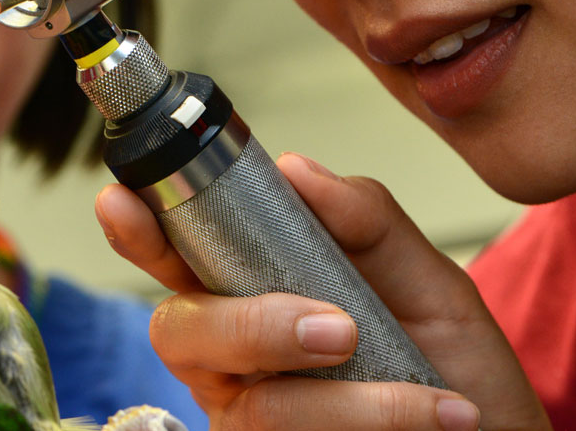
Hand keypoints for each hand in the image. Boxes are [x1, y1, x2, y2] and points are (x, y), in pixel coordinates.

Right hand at [95, 152, 550, 430]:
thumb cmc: (453, 367)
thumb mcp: (427, 282)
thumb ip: (367, 222)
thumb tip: (295, 170)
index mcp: (248, 294)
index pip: (176, 257)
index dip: (138, 230)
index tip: (122, 199)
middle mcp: (233, 361)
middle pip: (180, 332)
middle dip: (251, 326)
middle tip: (336, 329)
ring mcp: (249, 420)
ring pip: (252, 407)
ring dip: (344, 401)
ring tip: (429, 399)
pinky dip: (375, 423)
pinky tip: (439, 418)